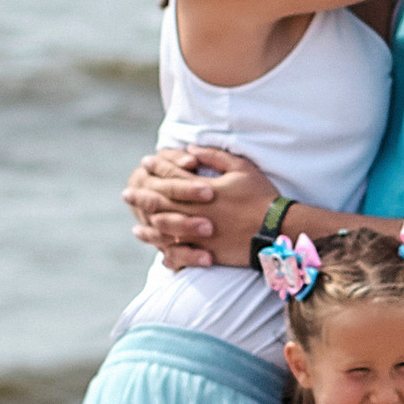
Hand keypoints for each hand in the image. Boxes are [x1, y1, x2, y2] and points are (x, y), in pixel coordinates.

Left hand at [123, 144, 275, 269]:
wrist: (277, 229)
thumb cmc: (262, 196)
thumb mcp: (242, 168)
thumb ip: (215, 156)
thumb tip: (191, 150)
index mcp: (203, 189)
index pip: (172, 176)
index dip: (157, 168)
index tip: (145, 163)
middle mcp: (196, 211)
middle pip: (162, 203)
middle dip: (142, 197)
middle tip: (126, 194)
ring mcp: (199, 233)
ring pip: (166, 230)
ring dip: (149, 228)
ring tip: (137, 227)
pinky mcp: (207, 251)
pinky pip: (181, 253)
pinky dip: (167, 252)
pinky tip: (160, 252)